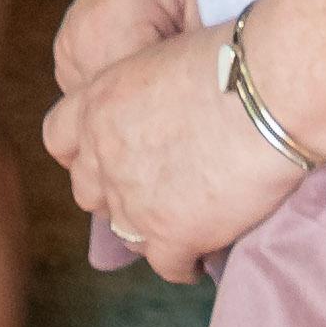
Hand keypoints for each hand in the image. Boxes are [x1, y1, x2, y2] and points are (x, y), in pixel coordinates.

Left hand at [40, 23, 306, 286]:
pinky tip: (202, 257)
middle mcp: (104, 154)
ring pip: (125, 233)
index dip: (84, 152)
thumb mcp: (166, 60)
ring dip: (148, 231)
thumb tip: (165, 108)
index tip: (109, 158)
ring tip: (180, 226)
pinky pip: (168, 266)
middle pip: (88, 191)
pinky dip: (185, 264)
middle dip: (115, 194)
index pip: (59, 138)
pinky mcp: (170, 236)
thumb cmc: (231, 63)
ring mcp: (133, 200)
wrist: (266, 95)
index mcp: (98, 103)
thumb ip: (147, 96)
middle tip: (151, 192)